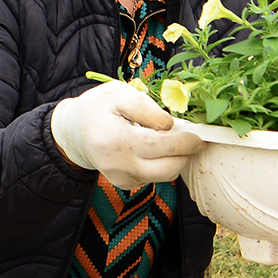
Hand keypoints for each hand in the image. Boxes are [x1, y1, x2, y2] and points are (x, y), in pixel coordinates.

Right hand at [50, 80, 204, 188]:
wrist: (76, 131)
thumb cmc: (99, 108)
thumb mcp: (119, 93)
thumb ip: (146, 107)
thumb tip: (170, 125)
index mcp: (116, 141)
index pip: (163, 146)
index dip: (187, 140)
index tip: (201, 134)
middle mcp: (119, 166)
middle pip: (169, 168)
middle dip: (187, 153)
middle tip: (195, 138)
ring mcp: (122, 178)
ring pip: (165, 175)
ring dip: (177, 158)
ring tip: (174, 139)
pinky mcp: (125, 184)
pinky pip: (155, 176)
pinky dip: (163, 163)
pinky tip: (158, 148)